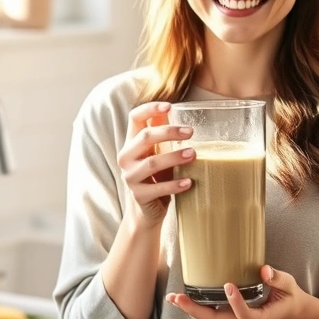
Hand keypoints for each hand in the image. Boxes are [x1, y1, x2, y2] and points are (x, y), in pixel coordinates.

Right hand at [117, 101, 194, 228]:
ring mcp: (130, 177)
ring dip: (174, 157)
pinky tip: (189, 182)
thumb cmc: (156, 178)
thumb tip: (178, 109)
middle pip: (145, 137)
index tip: (169, 106)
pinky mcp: (139, 196)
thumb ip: (162, 134)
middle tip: (190, 131)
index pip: (134, 118)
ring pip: (152, 163)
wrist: (145, 212)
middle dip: (169, 132)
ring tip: (193, 154)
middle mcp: (126, 157)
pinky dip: (175, 185)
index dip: (150, 108)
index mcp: (131, 143)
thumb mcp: (157, 153)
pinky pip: (158, 188)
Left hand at [165, 265, 307, 318]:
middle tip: (178, 298)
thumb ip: (277, 278)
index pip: (245, 314)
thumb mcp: (289, 286)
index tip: (228, 285)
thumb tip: (264, 270)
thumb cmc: (290, 298)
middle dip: (195, 310)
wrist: (292, 312)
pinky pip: (212, 315)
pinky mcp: (232, 318)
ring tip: (173, 298)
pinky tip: (184, 299)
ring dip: (191, 309)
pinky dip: (197, 307)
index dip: (236, 302)